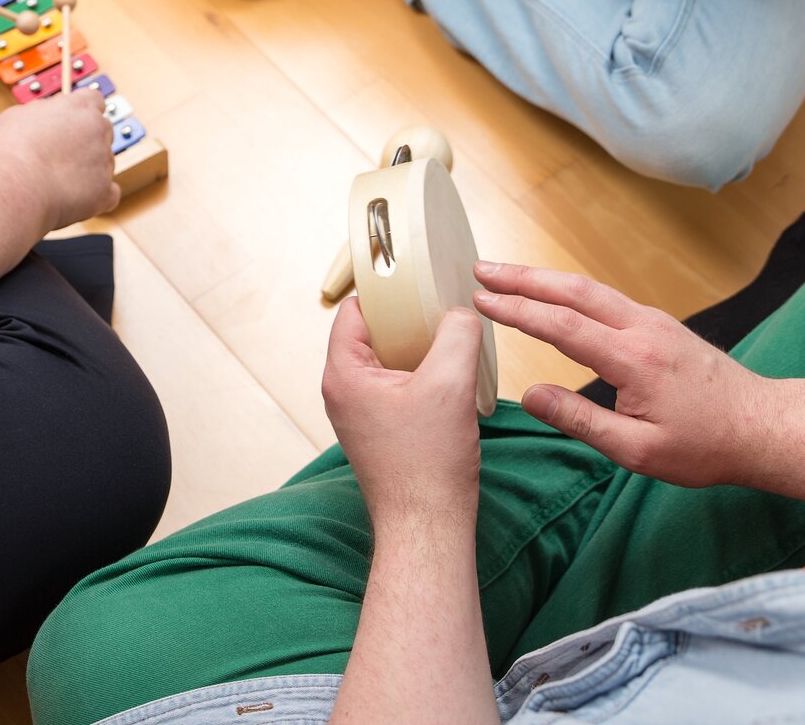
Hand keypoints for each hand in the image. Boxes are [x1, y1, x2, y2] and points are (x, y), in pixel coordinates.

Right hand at [0, 88, 119, 230]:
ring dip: (88, 170)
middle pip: (102, 131)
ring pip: (104, 163)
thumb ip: (43, 112)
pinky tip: (76, 198)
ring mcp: (105, 161)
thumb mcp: (19, 115)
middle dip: (86, 142)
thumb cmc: (9, 150)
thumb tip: (49, 116)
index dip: (82, 113)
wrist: (14, 187)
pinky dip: (96, 196)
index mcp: (80, 106)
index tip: (71, 123)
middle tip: (59, 156)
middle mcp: (99, 130)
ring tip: (55, 181)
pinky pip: (110, 193)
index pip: (94, 100)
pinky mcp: (105, 191)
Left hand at [322, 299, 484, 531]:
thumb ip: (457, 335)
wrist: (427, 527)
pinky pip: (397, 386)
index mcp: (344, 374)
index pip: (354, 310)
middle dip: (408, 319)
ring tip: (452, 342)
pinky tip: (451, 378)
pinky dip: (421, 375)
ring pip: (388, 360)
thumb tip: (461, 313)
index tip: (415, 278)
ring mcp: (359, 413)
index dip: (385, 291)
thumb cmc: (427, 466)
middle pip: (372, 333)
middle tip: (442, 309)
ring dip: (419, 349)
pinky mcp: (379, 430)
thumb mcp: (450, 385)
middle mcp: (343, 392)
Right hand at [471, 261, 771, 487]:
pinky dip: (568, 289)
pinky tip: (551, 292)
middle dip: (522, 277)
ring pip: (589, 288)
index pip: (562, 325)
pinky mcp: (659, 324)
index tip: (480, 299)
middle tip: (479, 268)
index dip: (517, 310)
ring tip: (504, 274)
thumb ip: (580, 421)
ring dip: (543, 278)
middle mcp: (642, 328)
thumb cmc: (704, 446)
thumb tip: (530, 395)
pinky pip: (605, 297)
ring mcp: (653, 320)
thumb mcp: (637, 451)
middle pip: (572, 290)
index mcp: (634, 359)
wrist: (761, 425)